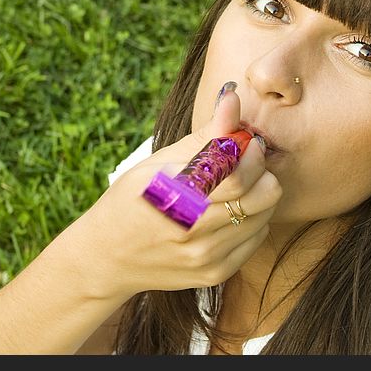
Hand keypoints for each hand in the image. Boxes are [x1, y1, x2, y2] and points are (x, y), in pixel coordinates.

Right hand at [68, 87, 281, 299]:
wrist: (107, 257)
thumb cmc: (133, 200)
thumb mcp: (159, 162)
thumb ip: (204, 135)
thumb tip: (233, 97)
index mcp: (176, 197)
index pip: (238, 174)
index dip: (251, 153)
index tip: (248, 142)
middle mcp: (193, 231)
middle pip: (260, 196)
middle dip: (263, 172)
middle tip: (249, 162)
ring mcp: (205, 257)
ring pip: (263, 217)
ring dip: (259, 195)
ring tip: (237, 187)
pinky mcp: (215, 273)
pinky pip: (255, 240)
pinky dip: (252, 221)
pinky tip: (229, 213)